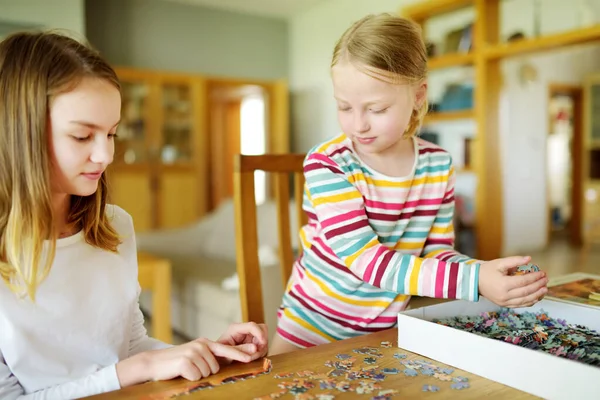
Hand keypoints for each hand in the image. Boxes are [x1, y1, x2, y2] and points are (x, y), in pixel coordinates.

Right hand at [116, 338, 255, 385]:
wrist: (155, 363)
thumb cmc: (177, 362)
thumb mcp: (195, 355)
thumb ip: (209, 356)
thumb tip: (223, 364)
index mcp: (205, 343)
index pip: (226, 349)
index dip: (240, 353)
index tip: (253, 354)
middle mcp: (201, 345)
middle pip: (216, 367)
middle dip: (206, 372)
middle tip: (192, 368)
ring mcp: (194, 353)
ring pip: (207, 373)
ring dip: (197, 375)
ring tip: (186, 369)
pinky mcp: (186, 362)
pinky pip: (197, 377)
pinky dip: (190, 378)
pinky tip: (181, 372)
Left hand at [217, 322, 268, 363]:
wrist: (216, 362)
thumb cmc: (218, 357)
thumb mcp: (227, 354)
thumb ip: (241, 350)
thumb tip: (255, 348)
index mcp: (235, 329)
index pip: (252, 326)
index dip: (260, 334)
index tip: (262, 344)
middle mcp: (244, 330)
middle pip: (262, 329)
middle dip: (262, 341)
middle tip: (257, 353)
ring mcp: (249, 336)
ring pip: (264, 338)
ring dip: (262, 348)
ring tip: (252, 358)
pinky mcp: (253, 343)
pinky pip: (263, 345)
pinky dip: (261, 352)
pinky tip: (253, 357)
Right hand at [478, 256, 547, 307]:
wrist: (475, 282)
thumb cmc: (487, 271)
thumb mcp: (499, 263)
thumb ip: (514, 260)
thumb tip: (529, 258)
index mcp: (503, 284)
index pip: (524, 281)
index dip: (535, 277)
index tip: (542, 272)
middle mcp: (504, 295)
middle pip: (526, 291)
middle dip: (538, 285)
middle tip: (546, 279)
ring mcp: (505, 302)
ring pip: (525, 300)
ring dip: (537, 295)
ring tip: (545, 288)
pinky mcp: (505, 305)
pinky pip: (521, 305)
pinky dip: (530, 302)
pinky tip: (537, 297)